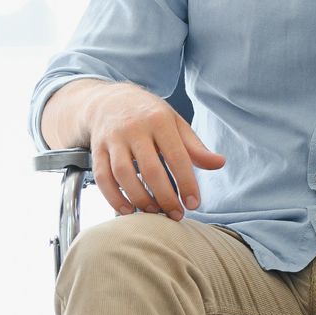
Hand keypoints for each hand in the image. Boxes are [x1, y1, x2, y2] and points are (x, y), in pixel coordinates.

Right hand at [84, 82, 225, 220]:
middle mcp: (134, 128)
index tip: (193, 204)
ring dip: (140, 198)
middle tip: (175, 214)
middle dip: (165, 196)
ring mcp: (113, 139)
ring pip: (123, 174)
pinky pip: (102, 177)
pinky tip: (127, 210)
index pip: (177, 156)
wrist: (108, 100)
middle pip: (150, 169)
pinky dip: (114, 197)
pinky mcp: (96, 149)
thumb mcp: (175, 123)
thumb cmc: (148, 115)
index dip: (186, 183)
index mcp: (159, 120)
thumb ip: (195, 147)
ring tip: (154, 212)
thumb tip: (219, 163)